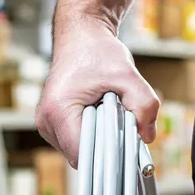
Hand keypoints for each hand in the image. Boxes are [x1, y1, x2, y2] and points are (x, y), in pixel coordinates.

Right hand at [36, 19, 159, 167]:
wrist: (80, 37)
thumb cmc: (97, 51)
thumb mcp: (127, 74)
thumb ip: (144, 104)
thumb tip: (147, 136)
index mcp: (58, 111)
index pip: (84, 154)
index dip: (110, 154)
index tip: (129, 143)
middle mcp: (46, 122)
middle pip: (82, 157)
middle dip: (107, 147)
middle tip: (123, 123)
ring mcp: (47, 125)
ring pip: (80, 152)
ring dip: (100, 141)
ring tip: (109, 114)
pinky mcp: (53, 125)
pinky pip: (77, 142)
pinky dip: (94, 135)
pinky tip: (101, 116)